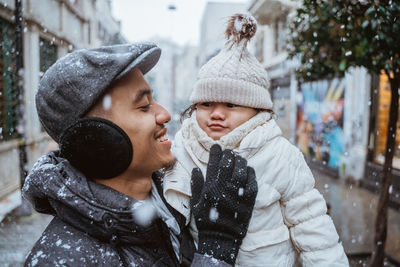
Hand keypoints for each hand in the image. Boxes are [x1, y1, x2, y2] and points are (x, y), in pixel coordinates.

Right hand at [190, 144, 257, 264]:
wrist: (221, 238)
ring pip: (241, 171)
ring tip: (239, 158)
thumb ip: (196, 185)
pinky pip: (252, 182)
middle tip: (228, 151)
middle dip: (228, 155)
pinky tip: (248, 169)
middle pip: (228, 165)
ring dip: (240, 161)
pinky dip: (251, 173)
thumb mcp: (196, 203)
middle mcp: (224, 189)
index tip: (217, 147)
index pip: (213, 164)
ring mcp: (237, 194)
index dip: (216, 153)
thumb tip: (195, 169)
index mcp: (210, 188)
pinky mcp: (248, 200)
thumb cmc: (206, 220)